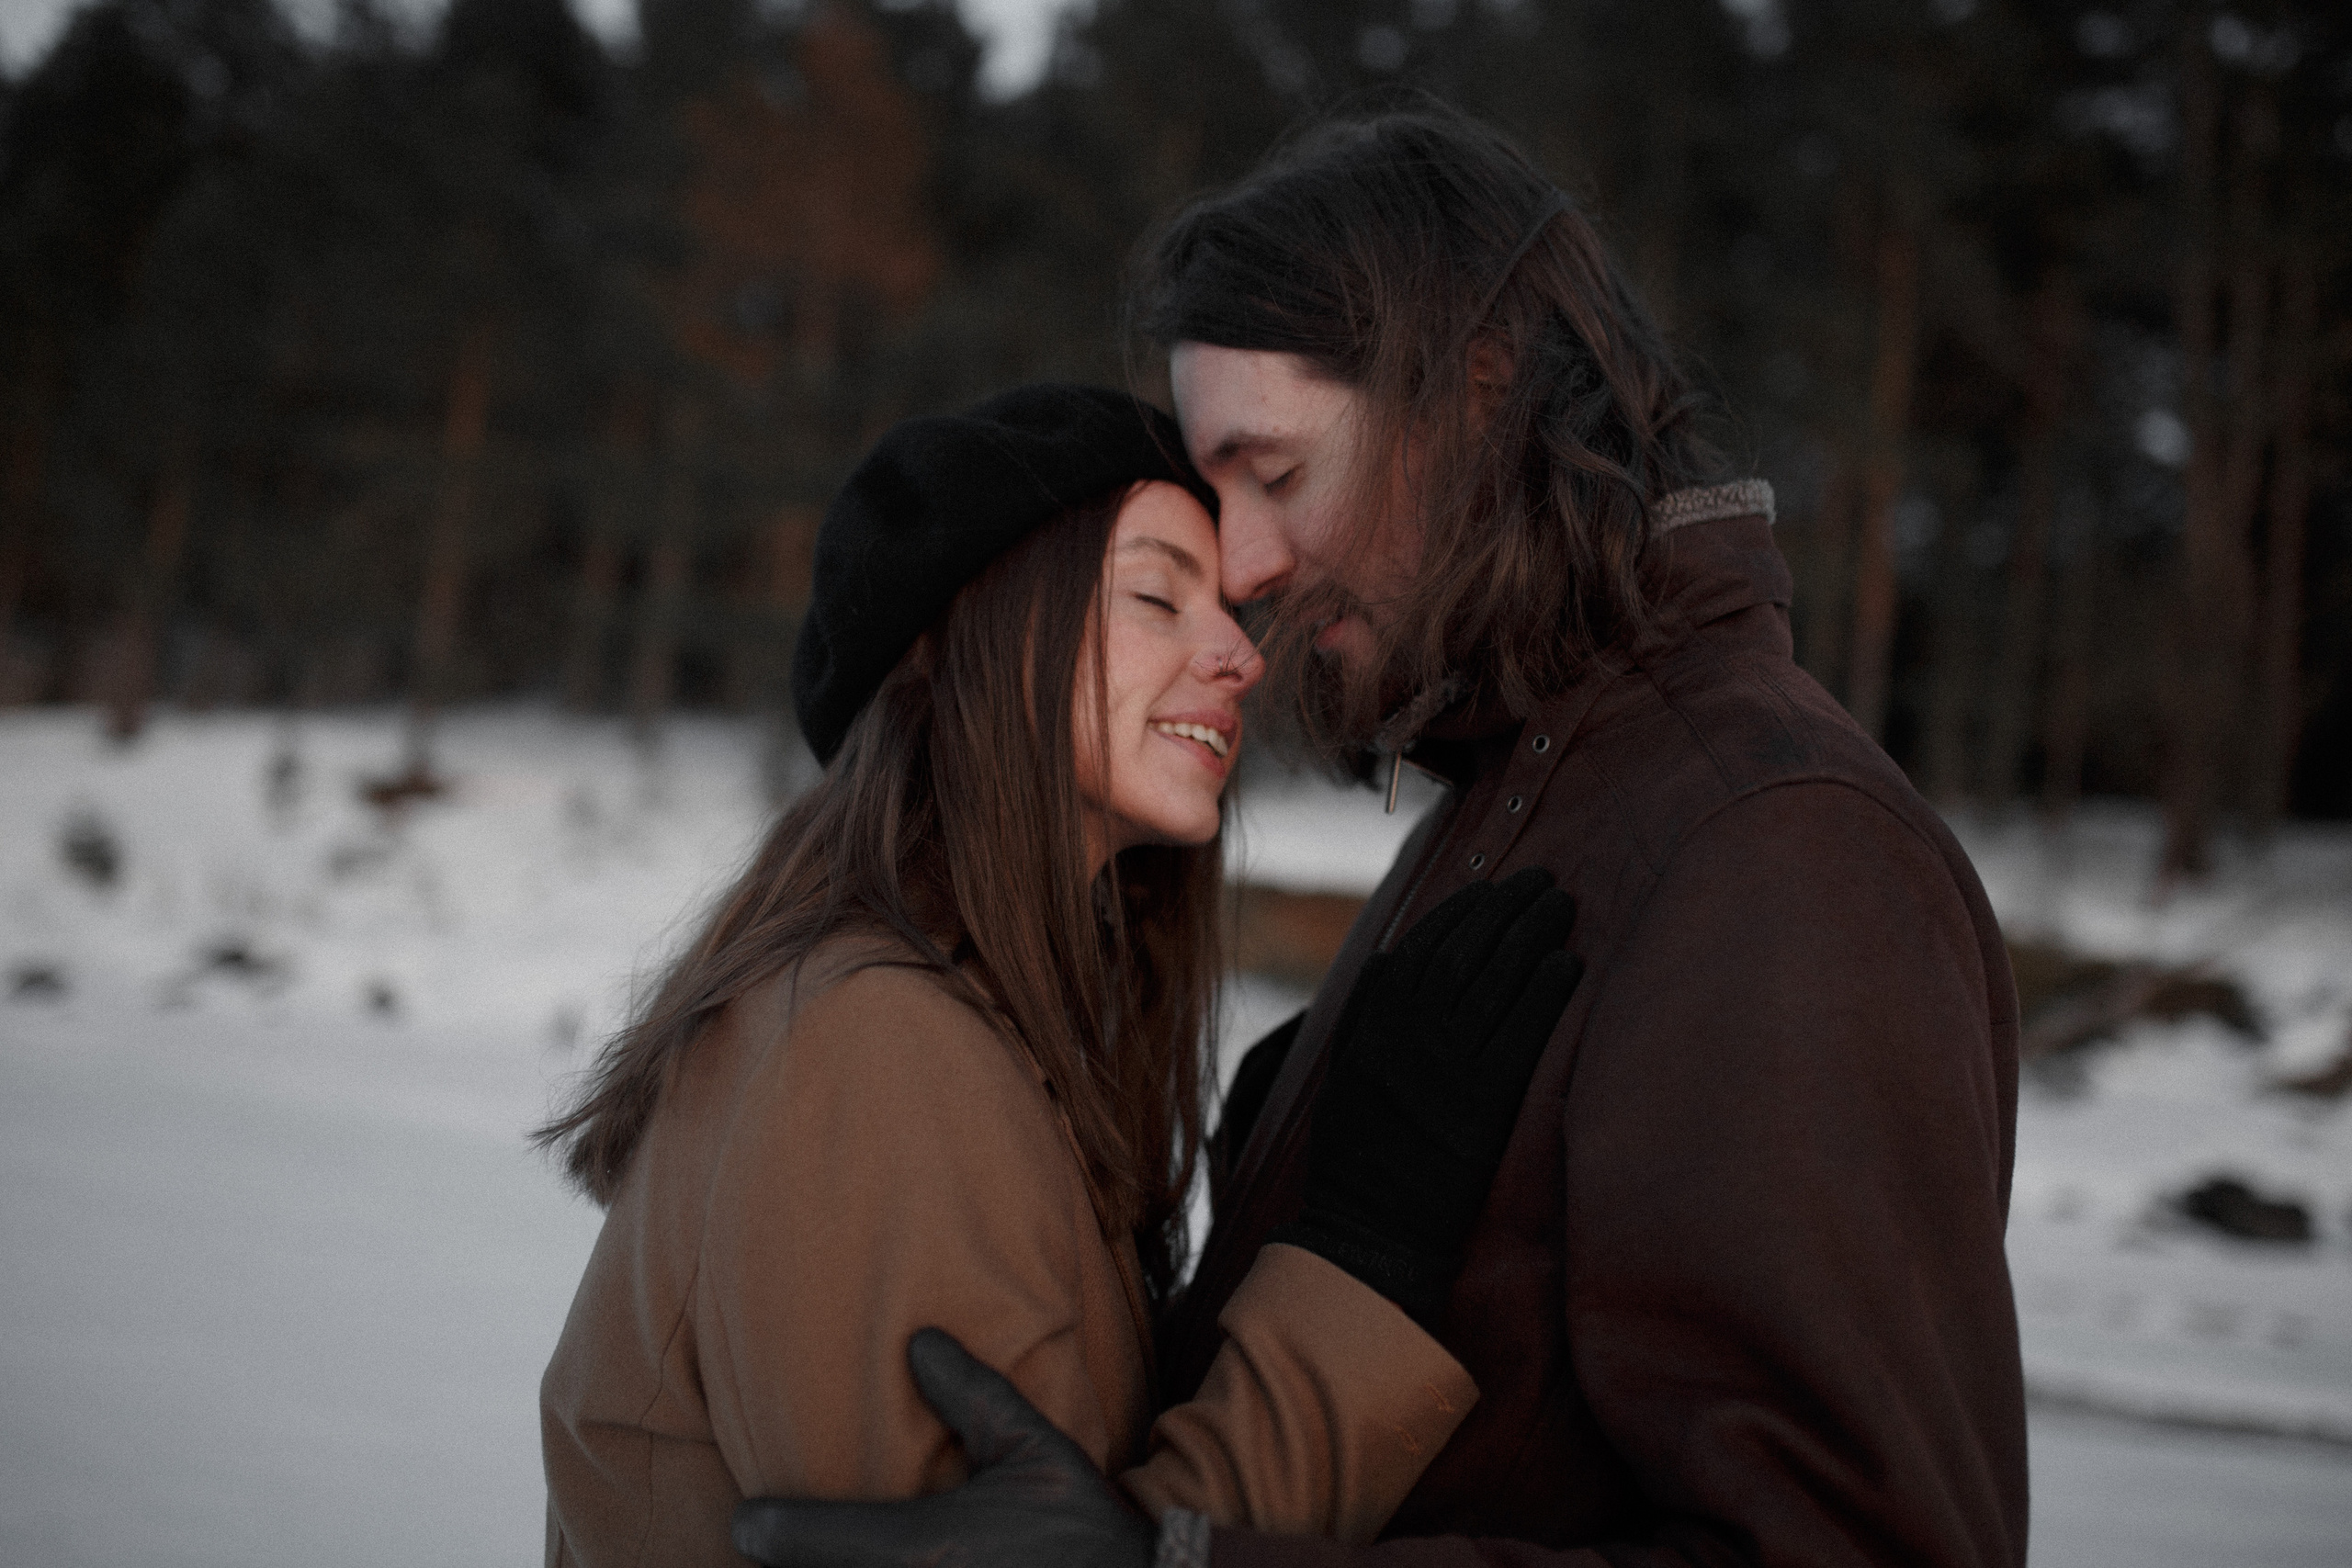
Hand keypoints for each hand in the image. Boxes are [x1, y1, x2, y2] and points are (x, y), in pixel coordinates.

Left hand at [732, 1328, 1154, 1567]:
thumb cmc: (1085, 1531)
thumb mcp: (1035, 1452)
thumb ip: (974, 1397)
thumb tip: (918, 1342)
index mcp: (919, 1550)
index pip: (809, 1540)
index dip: (767, 1528)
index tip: (747, 1520)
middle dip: (794, 1566)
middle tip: (773, 1549)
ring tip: (814, 1565)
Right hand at [1277, 867, 1581, 1324]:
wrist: (1371, 1234)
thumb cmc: (1359, 1158)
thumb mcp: (1344, 1077)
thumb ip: (1363, 1016)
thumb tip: (1384, 957)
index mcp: (1371, 1030)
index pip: (1420, 948)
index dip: (1460, 912)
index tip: (1491, 888)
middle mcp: (1406, 1042)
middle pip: (1464, 953)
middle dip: (1505, 909)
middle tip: (1542, 882)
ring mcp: (1446, 1073)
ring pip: (1494, 983)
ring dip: (1531, 935)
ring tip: (1561, 906)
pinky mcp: (1484, 1108)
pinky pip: (1519, 1036)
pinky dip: (1543, 994)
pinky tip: (1567, 965)